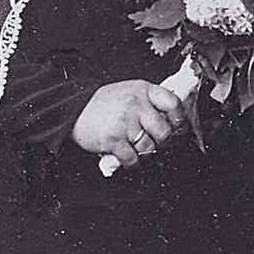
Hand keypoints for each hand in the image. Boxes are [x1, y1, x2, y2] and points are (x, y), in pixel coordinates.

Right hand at [70, 80, 185, 169]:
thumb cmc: (101, 103)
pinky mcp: (114, 140)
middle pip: (164, 131)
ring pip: (149, 147)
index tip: (178, 126)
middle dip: (163, 141)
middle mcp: (135, 105)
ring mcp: (125, 123)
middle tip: (156, 141)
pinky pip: (133, 159)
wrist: (73, 109)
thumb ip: (148, 101)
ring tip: (136, 147)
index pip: (173, 103)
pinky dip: (132, 163)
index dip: (179, 118)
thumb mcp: (129, 92)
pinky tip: (128, 157)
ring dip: (145, 152)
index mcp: (142, 90)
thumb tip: (170, 117)